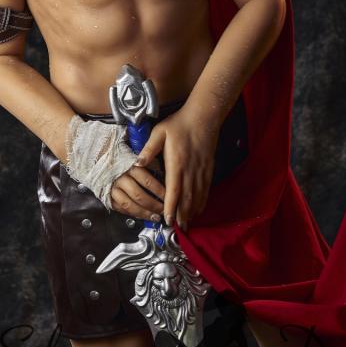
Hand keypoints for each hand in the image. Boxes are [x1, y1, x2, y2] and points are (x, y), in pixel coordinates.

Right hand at [110, 162, 165, 220]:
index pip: (147, 181)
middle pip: (139, 195)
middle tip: (164, 210)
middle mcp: (121, 178)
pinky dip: (133, 214)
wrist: (103, 160)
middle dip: (154, 205)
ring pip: (129, 205)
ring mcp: (113, 189)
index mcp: (130, 166)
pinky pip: (121, 209)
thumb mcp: (139, 157)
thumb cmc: (125, 158)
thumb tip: (166, 180)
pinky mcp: (108, 197)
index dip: (159, 192)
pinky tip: (143, 216)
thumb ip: (151, 166)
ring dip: (144, 213)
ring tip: (155, 217)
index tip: (169, 198)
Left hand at [133, 106, 219, 229]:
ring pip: (197, 197)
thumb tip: (136, 163)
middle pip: (187, 199)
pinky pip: (206, 190)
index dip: (170, 207)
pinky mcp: (208, 169)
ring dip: (192, 212)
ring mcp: (201, 171)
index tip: (167, 221)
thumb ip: (148, 149)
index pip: (173, 191)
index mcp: (176, 164)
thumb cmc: (179, 124)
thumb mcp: (159, 132)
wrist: (203, 117)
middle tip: (178, 229)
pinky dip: (202, 202)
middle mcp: (190, 171)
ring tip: (187, 224)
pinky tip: (199, 209)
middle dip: (182, 216)